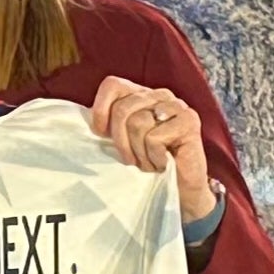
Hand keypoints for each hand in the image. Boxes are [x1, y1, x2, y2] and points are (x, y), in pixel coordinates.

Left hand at [88, 76, 216, 223]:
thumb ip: (107, 125)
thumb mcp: (120, 141)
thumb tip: (84, 118)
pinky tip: (164, 161)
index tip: (102, 135)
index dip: (101, 110)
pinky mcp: (189, 120)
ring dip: (139, 152)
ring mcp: (176, 105)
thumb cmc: (147, 163)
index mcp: (141, 94)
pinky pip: (154, 137)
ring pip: (137, 122)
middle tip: (131, 159)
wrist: (180, 188)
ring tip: (149, 160)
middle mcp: (159, 94)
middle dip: (121, 141)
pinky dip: (154, 157)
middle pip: (122, 109)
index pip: (112, 85)